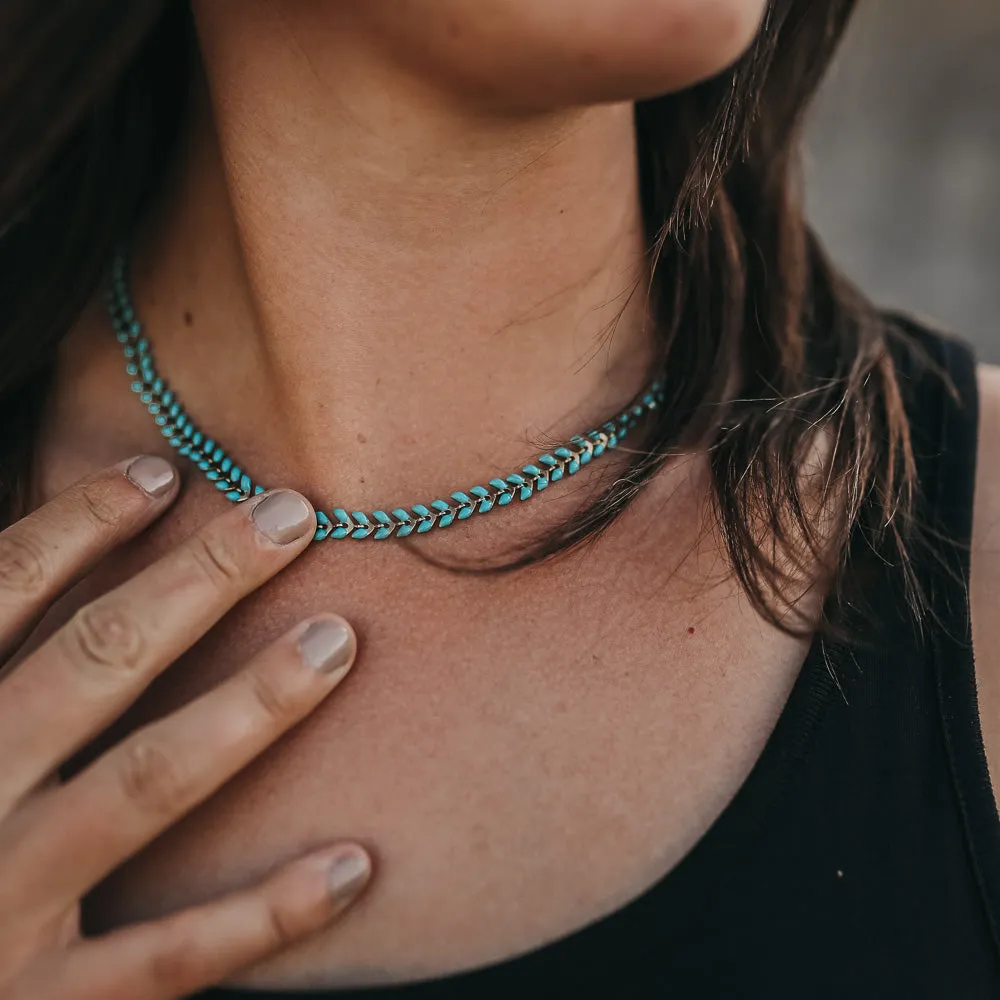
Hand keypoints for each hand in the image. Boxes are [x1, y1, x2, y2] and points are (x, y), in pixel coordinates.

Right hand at [0, 456, 368, 999]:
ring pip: (147, 784)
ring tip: (337, 641)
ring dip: (250, 706)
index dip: (80, 523)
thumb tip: (22, 580)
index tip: (161, 473)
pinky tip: (355, 863)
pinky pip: (170, 957)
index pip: (4, 591)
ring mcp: (6, 903)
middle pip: (98, 661)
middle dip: (201, 580)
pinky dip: (264, 913)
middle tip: (293, 515)